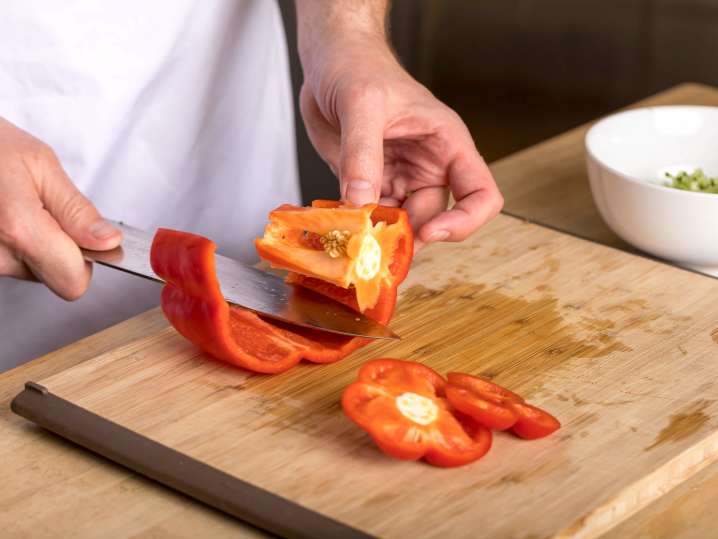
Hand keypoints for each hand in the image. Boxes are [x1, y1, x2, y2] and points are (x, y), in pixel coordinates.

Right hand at [0, 118, 120, 298]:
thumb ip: (77, 210)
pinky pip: (15, 263)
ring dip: (38, 244)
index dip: (88, 260)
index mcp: (18, 229)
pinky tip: (6, 216)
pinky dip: (18, 244)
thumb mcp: (41, 164)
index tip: (89, 236)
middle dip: (64, 250)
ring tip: (19, 206)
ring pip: (36, 271)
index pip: (73, 281)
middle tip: (47, 211)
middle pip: (56, 278)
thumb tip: (108, 243)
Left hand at [299, 36, 502, 248]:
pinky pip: (369, 215)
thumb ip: (362, 153)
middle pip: (433, 219)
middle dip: (408, 237)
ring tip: (354, 238)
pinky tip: (340, 223)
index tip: (429, 233)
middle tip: (375, 246)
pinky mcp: (371, 182)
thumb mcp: (362, 104)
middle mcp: (428, 166)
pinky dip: (356, 225)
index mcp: (447, 144)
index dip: (463, 221)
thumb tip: (361, 202)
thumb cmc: (358, 65)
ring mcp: (399, 177)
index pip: (481, 194)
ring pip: (399, 223)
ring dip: (379, 236)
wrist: (329, 58)